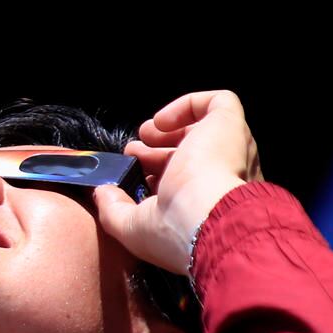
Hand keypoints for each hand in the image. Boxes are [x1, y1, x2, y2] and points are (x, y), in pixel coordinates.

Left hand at [92, 89, 263, 276]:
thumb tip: (101, 193)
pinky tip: (162, 122)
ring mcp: (231, 149)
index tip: (135, 177)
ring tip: (145, 133)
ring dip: (171, 128)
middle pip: (192, 155)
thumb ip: (113, 210)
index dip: (157, 175)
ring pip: (205, 129)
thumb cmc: (176, 230)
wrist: (207, 216)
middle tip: (134, 153)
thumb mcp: (133, 228)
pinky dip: (187, 105)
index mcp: (209, 205)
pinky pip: (217, 102)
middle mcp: (224, 178)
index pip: (185, 184)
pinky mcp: (231, 124)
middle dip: (158, 151)